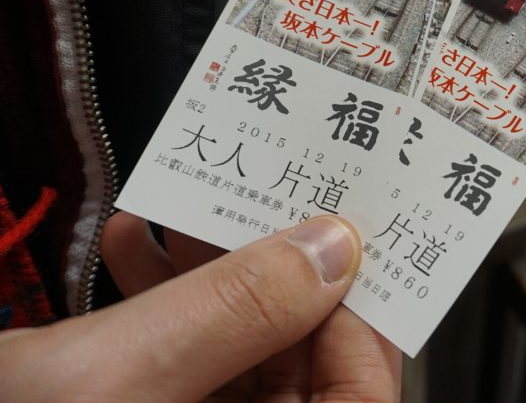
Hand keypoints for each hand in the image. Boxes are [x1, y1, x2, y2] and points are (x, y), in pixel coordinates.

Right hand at [0, 213, 400, 401]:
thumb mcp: (108, 383)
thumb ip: (231, 314)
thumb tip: (334, 250)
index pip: (358, 400)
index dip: (359, 321)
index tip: (342, 241)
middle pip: (299, 373)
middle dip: (279, 278)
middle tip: (268, 199)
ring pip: (236, 359)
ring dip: (215, 276)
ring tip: (186, 209)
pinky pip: (177, 366)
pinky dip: (161, 303)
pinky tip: (126, 246)